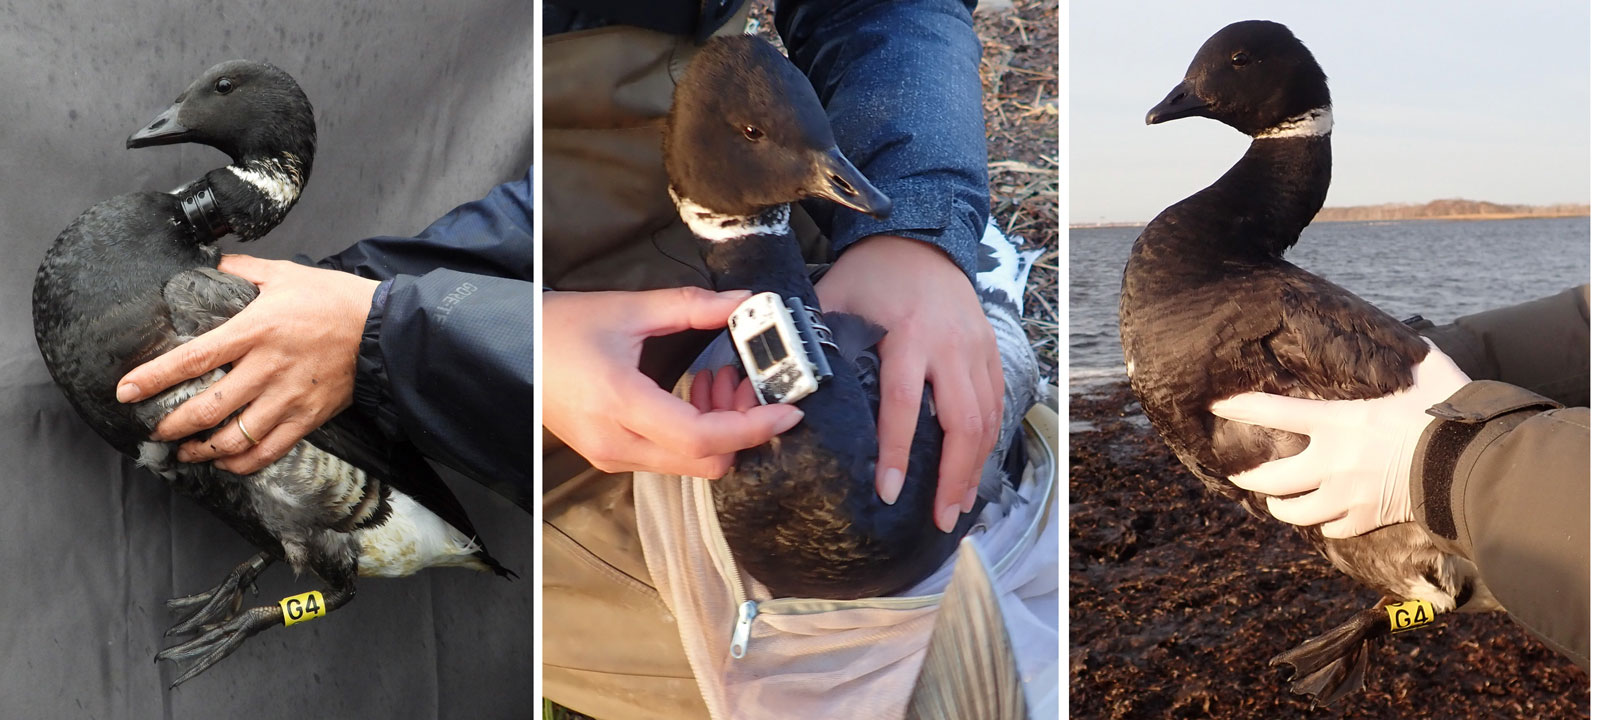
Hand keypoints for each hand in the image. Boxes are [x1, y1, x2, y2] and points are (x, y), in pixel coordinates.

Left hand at [116, 254, 379, 473]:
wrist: (385, 330)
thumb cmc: (335, 299)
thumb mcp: (286, 273)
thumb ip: (244, 270)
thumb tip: (212, 264)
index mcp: (256, 329)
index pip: (193, 358)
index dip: (155, 378)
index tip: (126, 391)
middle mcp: (268, 368)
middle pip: (207, 408)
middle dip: (172, 424)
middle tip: (154, 430)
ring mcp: (288, 397)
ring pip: (234, 437)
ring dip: (202, 450)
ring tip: (184, 452)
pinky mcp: (308, 417)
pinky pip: (268, 450)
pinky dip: (242, 463)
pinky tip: (226, 463)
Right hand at [543, 288, 803, 477]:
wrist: (511, 348)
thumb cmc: (560, 326)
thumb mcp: (629, 309)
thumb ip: (692, 307)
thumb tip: (745, 302)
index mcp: (620, 403)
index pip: (702, 437)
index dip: (753, 428)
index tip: (788, 411)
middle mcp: (616, 443)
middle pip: (705, 462)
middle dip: (741, 429)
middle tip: (748, 383)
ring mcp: (612, 456)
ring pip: (691, 466)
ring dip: (720, 431)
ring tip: (718, 379)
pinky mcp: (611, 457)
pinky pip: (670, 460)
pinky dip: (697, 434)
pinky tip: (695, 394)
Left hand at [815, 235, 1002, 532]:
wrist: (920, 238)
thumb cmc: (870, 273)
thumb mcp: (833, 297)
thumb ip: (809, 340)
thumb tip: (774, 387)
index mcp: (909, 333)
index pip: (903, 404)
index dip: (898, 452)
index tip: (889, 493)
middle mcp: (951, 345)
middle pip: (963, 422)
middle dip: (954, 477)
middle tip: (940, 520)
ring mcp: (977, 349)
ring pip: (987, 420)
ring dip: (975, 469)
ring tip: (958, 509)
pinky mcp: (990, 352)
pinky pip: (997, 405)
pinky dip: (988, 444)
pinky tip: (975, 473)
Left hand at [1210, 342, 1470, 537]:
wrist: (1472, 466)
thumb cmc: (1449, 412)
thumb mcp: (1426, 374)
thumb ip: (1408, 358)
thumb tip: (1409, 341)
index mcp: (1338, 423)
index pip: (1273, 412)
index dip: (1241, 408)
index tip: (1218, 405)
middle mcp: (1332, 463)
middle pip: (1271, 479)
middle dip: (1251, 477)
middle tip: (1242, 475)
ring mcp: (1346, 496)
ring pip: (1294, 511)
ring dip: (1281, 507)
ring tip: (1277, 502)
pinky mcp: (1366, 519)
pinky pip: (1330, 529)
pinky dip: (1323, 524)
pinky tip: (1323, 518)